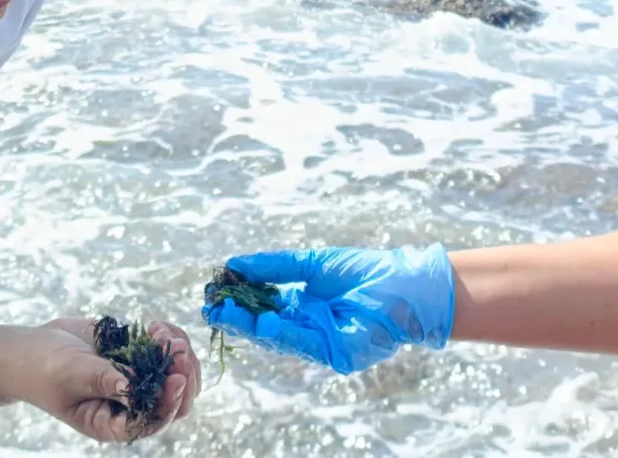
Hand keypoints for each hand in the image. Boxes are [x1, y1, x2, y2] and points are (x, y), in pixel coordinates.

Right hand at [21, 317, 194, 441]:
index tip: (176, 376)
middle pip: (174, 400)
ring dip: (177, 353)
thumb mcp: (72, 375)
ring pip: (174, 375)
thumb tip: (135, 387)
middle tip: (177, 348)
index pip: (153, 421)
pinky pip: (164, 353)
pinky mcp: (134, 356)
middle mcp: (128, 404)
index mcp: (112, 422)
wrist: (30, 347)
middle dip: (182, 374)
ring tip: (162, 332)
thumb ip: (105, 380)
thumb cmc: (43, 369)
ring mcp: (134, 379)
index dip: (170, 402)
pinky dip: (167, 338)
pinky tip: (154, 325)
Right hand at [201, 244, 454, 374]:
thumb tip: (234, 263)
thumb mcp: (310, 263)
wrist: (405, 283)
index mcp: (302, 307)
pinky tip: (265, 320)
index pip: (262, 307)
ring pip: (280, 337)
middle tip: (212, 308)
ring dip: (253, 326)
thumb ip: (274, 266)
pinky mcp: (337, 354)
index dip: (239, 302)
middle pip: (265, 326)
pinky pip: (304, 343)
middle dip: (238, 318)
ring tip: (229, 313)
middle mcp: (308, 327)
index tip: (215, 293)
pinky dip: (282, 333)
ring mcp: (321, 343)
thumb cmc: (363, 270)